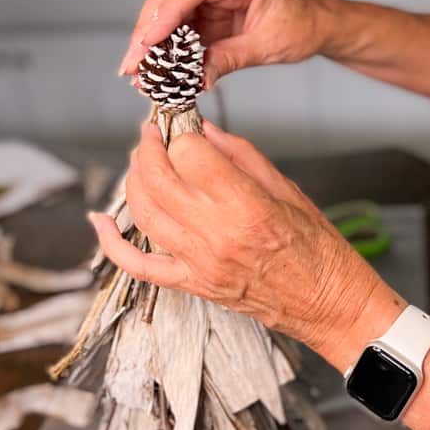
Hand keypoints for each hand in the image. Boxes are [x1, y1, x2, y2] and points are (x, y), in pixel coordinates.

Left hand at [88, 121, 401, 368]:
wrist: (328, 303)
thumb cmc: (318, 249)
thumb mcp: (286, 189)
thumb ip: (239, 156)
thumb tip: (202, 131)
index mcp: (244, 205)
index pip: (187, 153)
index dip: (181, 133)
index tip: (184, 125)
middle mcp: (215, 234)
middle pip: (156, 177)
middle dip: (149, 147)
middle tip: (154, 134)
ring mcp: (198, 262)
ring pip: (142, 211)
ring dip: (134, 179)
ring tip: (142, 161)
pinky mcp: (191, 284)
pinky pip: (137, 264)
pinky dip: (112, 242)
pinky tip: (102, 220)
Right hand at [119, 0, 332, 88]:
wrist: (320, 24)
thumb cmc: (304, 25)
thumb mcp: (269, 46)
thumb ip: (231, 58)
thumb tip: (198, 78)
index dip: (168, 10)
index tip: (150, 40)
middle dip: (149, 27)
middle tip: (134, 62)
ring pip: (170, 8)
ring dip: (152, 39)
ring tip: (138, 71)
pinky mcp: (211, 11)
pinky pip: (181, 25)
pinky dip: (168, 46)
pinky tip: (156, 67)